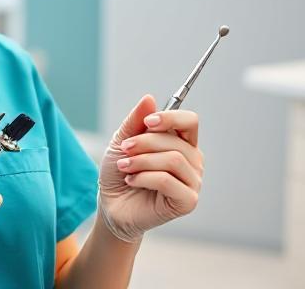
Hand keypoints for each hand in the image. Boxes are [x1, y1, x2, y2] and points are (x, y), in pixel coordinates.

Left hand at [98, 95, 203, 242]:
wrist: (112, 205)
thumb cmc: (120, 173)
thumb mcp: (122, 141)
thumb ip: (135, 121)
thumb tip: (149, 99)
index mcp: (182, 142)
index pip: (189, 121)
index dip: (170, 118)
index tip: (146, 122)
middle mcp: (192, 161)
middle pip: (176, 141)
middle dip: (144, 143)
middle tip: (124, 150)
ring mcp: (193, 181)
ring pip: (173, 160)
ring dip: (142, 161)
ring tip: (125, 167)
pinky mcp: (187, 201)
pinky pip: (168, 181)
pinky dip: (144, 178)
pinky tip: (132, 181)